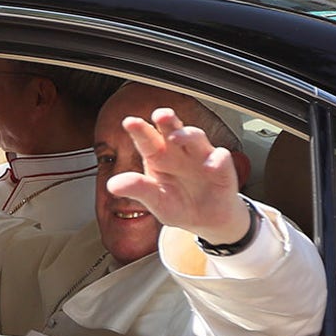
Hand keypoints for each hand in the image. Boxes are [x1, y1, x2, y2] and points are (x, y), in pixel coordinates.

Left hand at [106, 107, 247, 244]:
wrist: (208, 221)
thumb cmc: (179, 205)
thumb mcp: (156, 202)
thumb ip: (138, 190)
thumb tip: (112, 185)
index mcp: (157, 157)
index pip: (146, 139)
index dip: (139, 130)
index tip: (129, 122)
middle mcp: (178, 151)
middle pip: (171, 128)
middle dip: (166, 119)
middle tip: (160, 114)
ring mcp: (200, 156)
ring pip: (195, 136)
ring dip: (187, 134)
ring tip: (176, 137)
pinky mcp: (222, 167)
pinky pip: (221, 158)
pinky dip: (216, 160)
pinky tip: (209, 165)